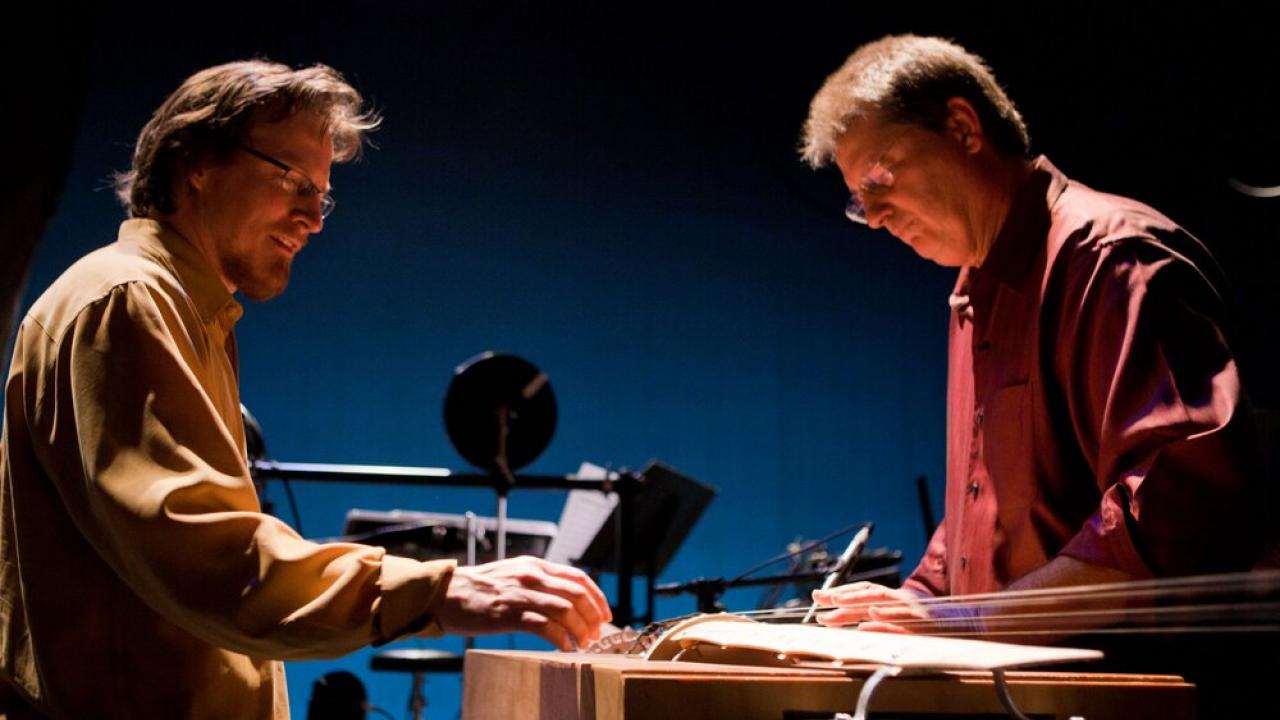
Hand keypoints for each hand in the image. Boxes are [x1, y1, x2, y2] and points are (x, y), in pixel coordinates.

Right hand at [437, 556, 611, 650]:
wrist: (446, 593)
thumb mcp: (514, 573)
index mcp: (536, 565)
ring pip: (566, 610)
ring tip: (584, 643)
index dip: (598, 597)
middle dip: (593, 616)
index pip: (578, 578)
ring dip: (581, 630)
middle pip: (577, 594)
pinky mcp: (510, 614)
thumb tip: (566, 599)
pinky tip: (566, 647)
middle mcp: (533, 576)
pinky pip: (545, 626)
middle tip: (596, 634)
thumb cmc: (480, 588)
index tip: (605, 615)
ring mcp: (522, 594)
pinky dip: (561, 638)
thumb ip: (539, 581)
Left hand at [811, 581, 927, 632]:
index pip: (863, 591)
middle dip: (842, 596)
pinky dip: (886, 619)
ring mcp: (912, 610)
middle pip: (868, 593)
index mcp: (893, 598)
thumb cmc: (928, 624)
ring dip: (860, 601)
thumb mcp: (899, 618)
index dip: (840, 593)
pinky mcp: (923, 624)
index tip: (817, 597)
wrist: (966, 626)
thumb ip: (877, 621)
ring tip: (839, 602)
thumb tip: (850, 624)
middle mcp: (900, 599)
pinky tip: (871, 618)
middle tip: (820, 600)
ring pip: (883, 601)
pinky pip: (901, 621)